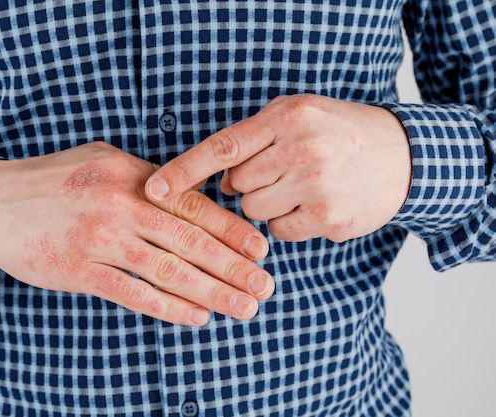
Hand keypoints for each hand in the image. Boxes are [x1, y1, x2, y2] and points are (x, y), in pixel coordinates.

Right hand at [0, 142, 273, 325]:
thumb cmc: (54, 179)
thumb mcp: (103, 161)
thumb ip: (145, 177)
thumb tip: (190, 195)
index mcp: (132, 176)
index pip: (194, 206)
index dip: (232, 230)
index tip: (261, 250)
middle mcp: (121, 206)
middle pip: (190, 242)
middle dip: (233, 268)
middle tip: (266, 287)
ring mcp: (100, 240)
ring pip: (168, 271)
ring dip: (211, 293)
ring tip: (243, 308)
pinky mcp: (79, 271)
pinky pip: (133, 293)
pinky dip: (168, 308)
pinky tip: (196, 317)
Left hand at [146, 94, 410, 241]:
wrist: (403, 155)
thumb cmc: (340, 133)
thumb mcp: (298, 115)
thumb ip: (255, 138)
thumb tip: (218, 178)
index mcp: (286, 117)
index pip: (222, 147)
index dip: (183, 170)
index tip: (154, 189)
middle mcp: (299, 148)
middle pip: (237, 185)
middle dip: (247, 184)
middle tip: (278, 172)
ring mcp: (316, 185)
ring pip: (254, 211)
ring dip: (267, 205)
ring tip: (300, 187)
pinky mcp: (328, 218)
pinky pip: (281, 232)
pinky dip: (290, 223)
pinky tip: (315, 205)